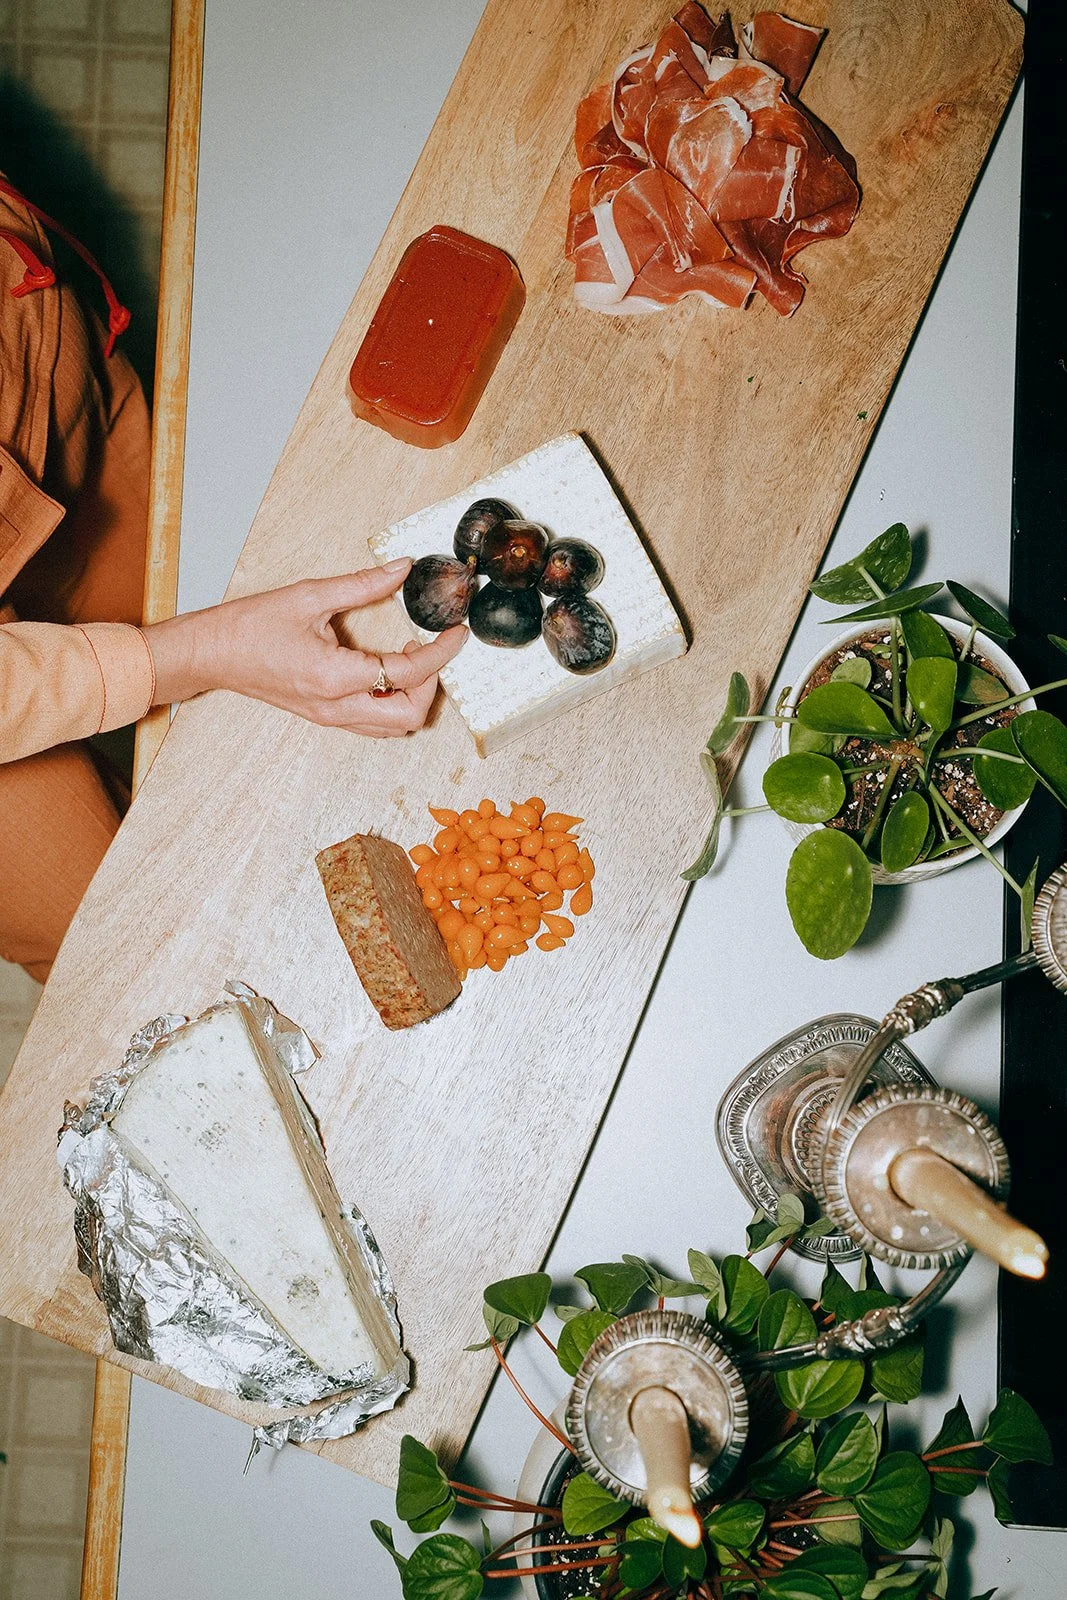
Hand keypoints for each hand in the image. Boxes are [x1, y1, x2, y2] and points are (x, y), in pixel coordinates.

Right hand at [143, 558, 465, 735]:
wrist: (211, 654)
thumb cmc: (249, 627)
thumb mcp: (309, 596)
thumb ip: (363, 584)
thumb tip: (402, 568)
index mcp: (334, 676)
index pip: (408, 672)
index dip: (441, 652)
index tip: (456, 632)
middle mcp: (336, 706)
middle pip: (409, 717)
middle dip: (433, 684)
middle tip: (435, 649)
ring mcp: (330, 718)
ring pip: (393, 728)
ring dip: (414, 698)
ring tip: (414, 660)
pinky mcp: (324, 718)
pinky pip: (373, 724)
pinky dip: (393, 703)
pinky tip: (388, 670)